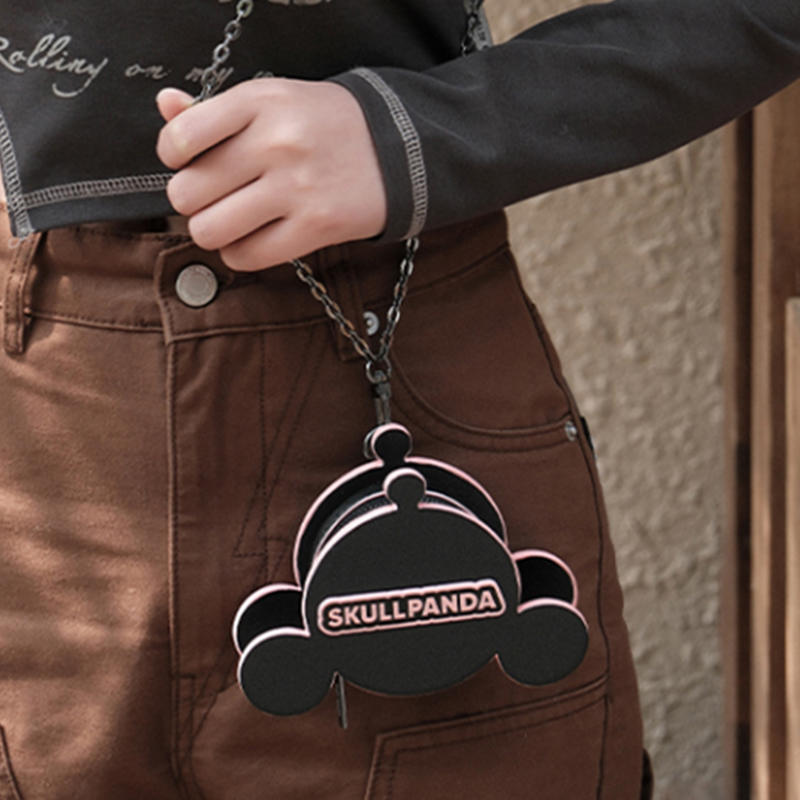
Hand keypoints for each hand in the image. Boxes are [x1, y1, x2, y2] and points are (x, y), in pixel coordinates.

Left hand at [156, 79, 387, 270]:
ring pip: (209, 230)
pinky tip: (253, 237)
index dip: (173, 157)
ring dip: (213, 231)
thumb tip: (166, 107)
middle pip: (187, 194)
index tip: (190, 161)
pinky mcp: (315, 227)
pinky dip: (240, 253)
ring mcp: (297, 188)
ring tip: (232, 220)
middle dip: (194, 201)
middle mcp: (276, 143)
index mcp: (260, 102)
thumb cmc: (324, 126)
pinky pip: (246, 256)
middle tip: (216, 196)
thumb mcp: (274, 101)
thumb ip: (215, 109)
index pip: (180, 138)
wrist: (397, 150)